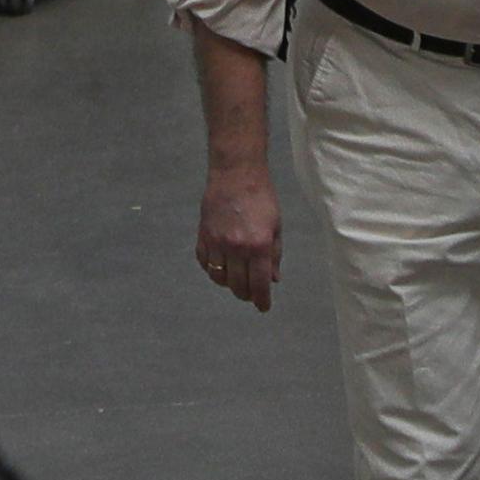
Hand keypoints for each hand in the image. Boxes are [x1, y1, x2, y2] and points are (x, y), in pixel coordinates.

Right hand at [197, 160, 284, 312]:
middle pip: (237, 286)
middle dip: (246, 294)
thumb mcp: (275, 227)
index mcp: (259, 245)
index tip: (263, 307)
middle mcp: (236, 247)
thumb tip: (273, 279)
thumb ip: (274, 255)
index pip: (259, 284)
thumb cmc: (261, 197)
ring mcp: (217, 242)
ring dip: (229, 284)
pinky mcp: (203, 235)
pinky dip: (212, 270)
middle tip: (251, 293)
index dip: (261, 301)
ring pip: (219, 278)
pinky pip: (204, 263)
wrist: (236, 172)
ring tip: (236, 279)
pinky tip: (221, 266)